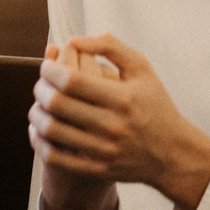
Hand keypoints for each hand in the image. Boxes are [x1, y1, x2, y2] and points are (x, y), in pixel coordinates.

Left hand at [30, 34, 209, 209]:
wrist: (172, 153)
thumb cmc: (154, 104)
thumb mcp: (142, 69)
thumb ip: (110, 47)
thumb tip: (74, 40)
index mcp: (122, 98)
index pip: (71, 81)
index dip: (50, 70)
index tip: (46, 66)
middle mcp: (113, 125)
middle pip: (58, 104)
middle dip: (40, 90)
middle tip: (41, 84)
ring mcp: (104, 150)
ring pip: (53, 131)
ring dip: (36, 115)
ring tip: (38, 105)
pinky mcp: (98, 169)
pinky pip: (56, 159)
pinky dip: (39, 143)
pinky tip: (38, 131)